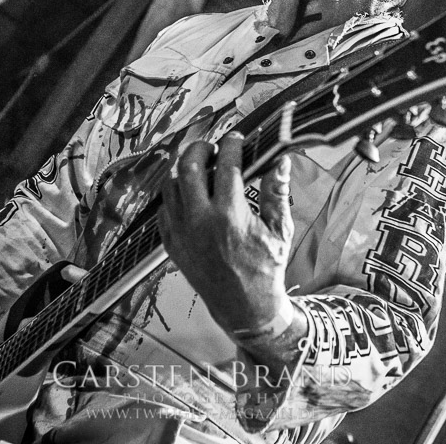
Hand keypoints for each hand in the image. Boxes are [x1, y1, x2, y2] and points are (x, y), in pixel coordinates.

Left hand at [158, 132, 293, 333]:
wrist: (244, 306)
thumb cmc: (265, 268)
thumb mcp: (280, 230)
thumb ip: (277, 193)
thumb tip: (282, 162)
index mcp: (230, 215)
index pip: (226, 164)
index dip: (231, 144)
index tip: (236, 138)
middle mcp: (201, 221)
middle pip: (188, 165)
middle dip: (200, 148)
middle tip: (212, 147)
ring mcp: (182, 233)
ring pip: (170, 184)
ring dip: (183, 169)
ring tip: (199, 166)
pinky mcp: (171, 243)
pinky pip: (163, 207)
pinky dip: (174, 194)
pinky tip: (189, 193)